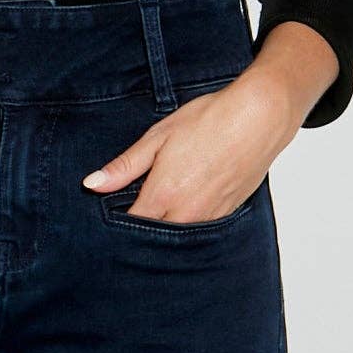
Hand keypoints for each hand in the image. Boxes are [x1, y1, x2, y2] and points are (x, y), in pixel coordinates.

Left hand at [82, 22, 336, 221]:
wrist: (260, 117)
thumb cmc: (209, 120)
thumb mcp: (158, 137)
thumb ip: (124, 167)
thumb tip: (92, 185)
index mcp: (164, 194)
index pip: (130, 225)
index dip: (117, 221)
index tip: (110, 211)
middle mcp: (187, 213)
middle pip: (153, 235)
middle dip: (141, 226)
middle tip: (134, 209)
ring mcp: (210, 216)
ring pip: (178, 233)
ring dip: (166, 224)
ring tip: (163, 201)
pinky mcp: (228, 213)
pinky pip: (201, 227)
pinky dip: (189, 219)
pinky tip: (188, 199)